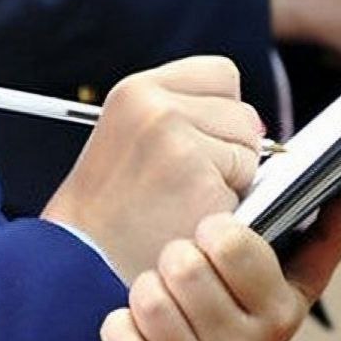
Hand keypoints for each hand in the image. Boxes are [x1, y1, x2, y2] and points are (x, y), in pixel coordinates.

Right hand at [42, 57, 263, 282]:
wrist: (82, 266)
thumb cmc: (108, 217)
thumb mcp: (131, 142)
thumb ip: (185, 118)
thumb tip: (257, 126)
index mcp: (136, 92)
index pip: (221, 75)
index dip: (221, 113)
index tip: (200, 145)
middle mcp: (156, 107)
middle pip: (242, 112)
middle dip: (228, 150)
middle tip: (182, 186)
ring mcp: (179, 141)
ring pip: (251, 147)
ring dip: (231, 179)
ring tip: (183, 202)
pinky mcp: (200, 179)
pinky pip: (249, 184)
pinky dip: (229, 207)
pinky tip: (189, 219)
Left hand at [101, 179, 340, 340]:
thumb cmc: (246, 325)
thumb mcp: (292, 286)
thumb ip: (326, 235)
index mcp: (280, 311)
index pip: (231, 241)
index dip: (213, 231)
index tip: (215, 239)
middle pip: (182, 264)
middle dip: (176, 258)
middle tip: (183, 272)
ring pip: (148, 296)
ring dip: (145, 291)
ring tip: (163, 301)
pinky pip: (119, 331)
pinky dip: (120, 324)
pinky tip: (140, 332)